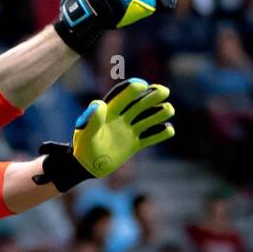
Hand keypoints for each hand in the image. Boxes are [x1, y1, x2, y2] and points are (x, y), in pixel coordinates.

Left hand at [34, 77, 173, 190]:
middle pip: (139, 104)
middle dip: (152, 96)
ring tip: (169, 109)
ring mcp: (129, 131)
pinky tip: (169, 130)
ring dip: (159, 113)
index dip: (132, 90)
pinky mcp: (134, 144)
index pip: (122, 97)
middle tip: (164, 91)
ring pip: (148, 118)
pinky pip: (150, 137)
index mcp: (109, 112)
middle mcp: (121, 118)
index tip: (142, 85)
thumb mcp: (85, 134)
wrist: (87, 165)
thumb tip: (98, 103)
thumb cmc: (83, 148)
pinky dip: (160, 134)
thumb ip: (92, 120)